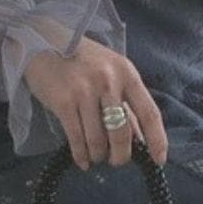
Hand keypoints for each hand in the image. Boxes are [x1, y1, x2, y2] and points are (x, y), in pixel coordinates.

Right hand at [20, 34, 168, 170]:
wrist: (44, 42)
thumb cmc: (83, 61)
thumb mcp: (112, 74)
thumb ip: (127, 104)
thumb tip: (141, 141)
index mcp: (127, 74)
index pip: (150, 112)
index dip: (157, 140)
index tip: (158, 160)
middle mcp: (109, 82)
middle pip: (122, 133)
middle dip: (121, 155)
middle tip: (116, 161)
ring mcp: (85, 91)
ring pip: (98, 140)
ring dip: (98, 155)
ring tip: (96, 156)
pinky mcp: (63, 101)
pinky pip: (76, 138)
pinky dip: (81, 155)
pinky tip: (83, 161)